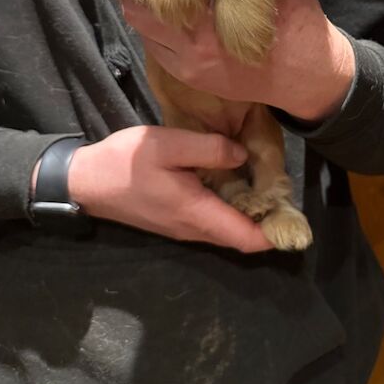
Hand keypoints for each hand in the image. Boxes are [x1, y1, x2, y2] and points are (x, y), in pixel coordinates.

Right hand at [67, 125, 272, 252]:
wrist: (86, 181)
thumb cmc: (126, 163)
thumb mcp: (169, 145)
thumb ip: (210, 150)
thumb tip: (244, 157)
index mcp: (197, 214)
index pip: (247, 239)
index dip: (275, 233)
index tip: (297, 217)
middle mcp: (194, 229)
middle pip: (241, 237)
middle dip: (268, 221)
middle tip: (287, 190)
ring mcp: (184, 228)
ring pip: (228, 230)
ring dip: (250, 215)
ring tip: (268, 183)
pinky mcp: (177, 220)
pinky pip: (214, 222)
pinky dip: (232, 209)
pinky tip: (238, 183)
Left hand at [104, 0, 354, 121]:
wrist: (307, 74)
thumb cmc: (296, 20)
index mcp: (210, 20)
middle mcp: (190, 44)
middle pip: (135, 3)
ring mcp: (186, 63)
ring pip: (140, 24)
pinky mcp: (187, 75)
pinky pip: (153, 44)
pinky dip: (150, 20)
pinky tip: (161, 3)